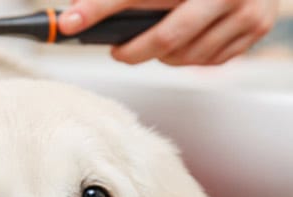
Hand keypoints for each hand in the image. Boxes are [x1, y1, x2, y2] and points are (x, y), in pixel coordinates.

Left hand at [58, 0, 279, 64]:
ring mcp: (244, 11)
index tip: (68, 23)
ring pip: (185, 55)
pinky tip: (186, 42)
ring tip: (156, 41)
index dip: (97, 9)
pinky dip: (189, 57)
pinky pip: (208, 60)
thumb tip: (77, 10)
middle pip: (164, 37)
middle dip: (133, 51)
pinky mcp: (255, 29)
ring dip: (163, 56)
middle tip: (118, 52)